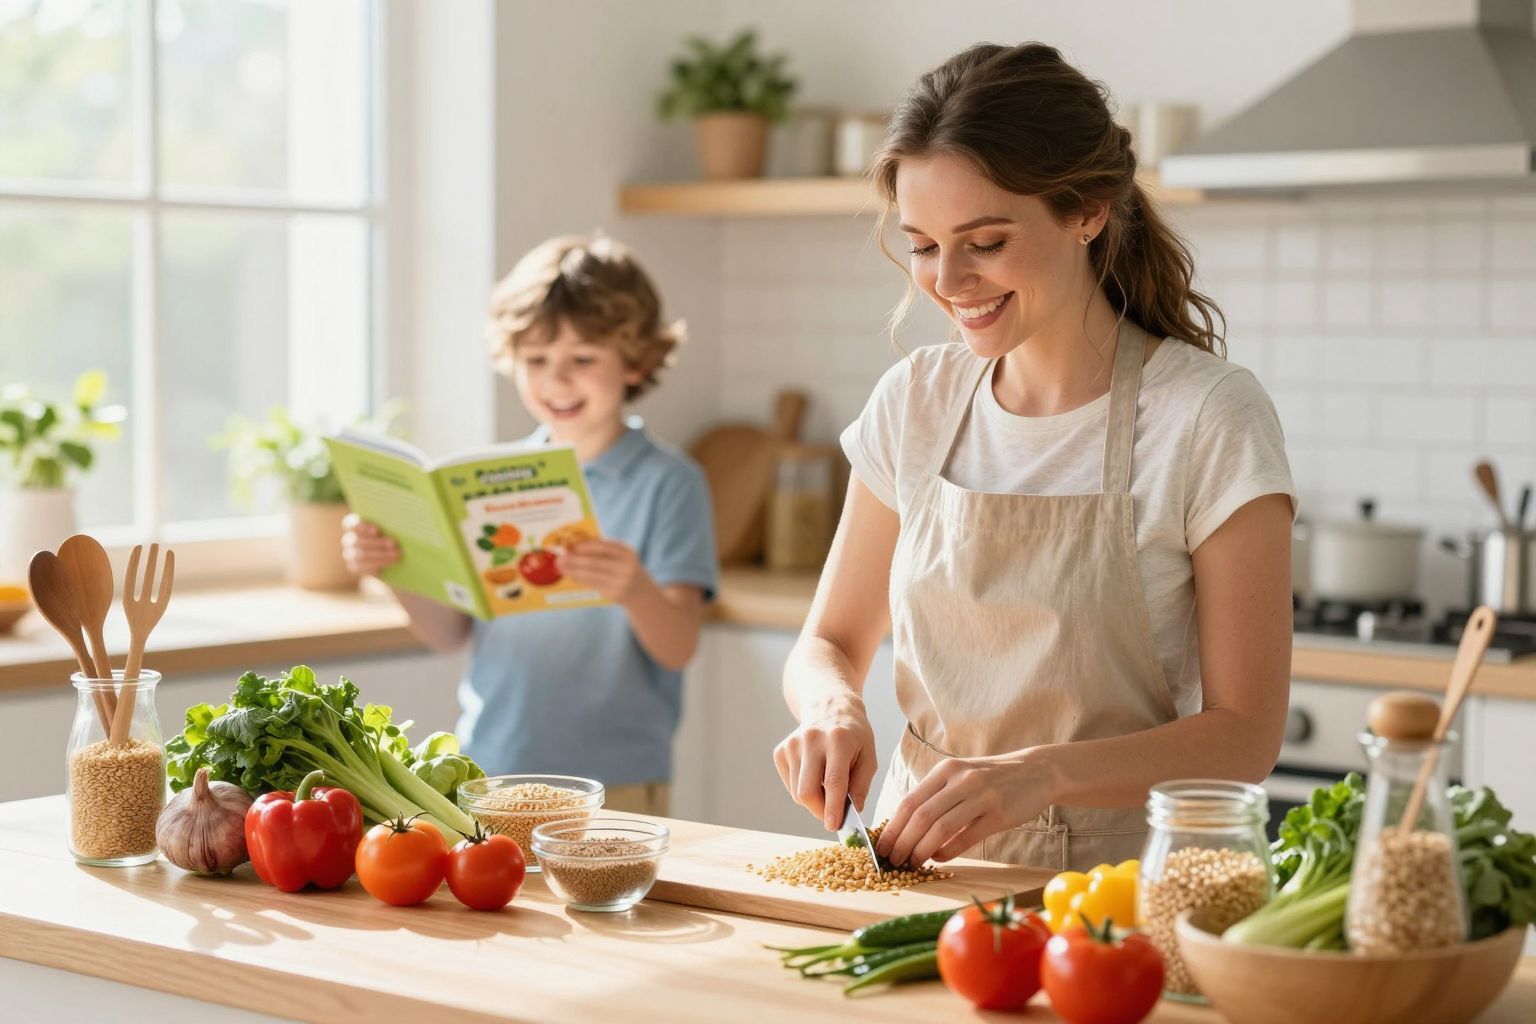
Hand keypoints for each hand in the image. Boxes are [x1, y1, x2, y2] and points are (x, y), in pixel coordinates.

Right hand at [341, 514, 400, 576]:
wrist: (390, 556)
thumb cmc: (391, 536)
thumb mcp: (391, 529)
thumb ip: (390, 525)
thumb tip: (400, 524)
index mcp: (354, 526)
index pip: (350, 524)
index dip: (361, 526)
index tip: (376, 530)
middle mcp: (349, 539)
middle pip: (357, 540)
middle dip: (376, 543)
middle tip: (393, 544)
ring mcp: (350, 554)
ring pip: (361, 555)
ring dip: (380, 555)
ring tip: (395, 556)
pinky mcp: (354, 567)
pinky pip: (360, 568)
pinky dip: (372, 567)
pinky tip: (383, 568)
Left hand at [560, 539, 647, 603]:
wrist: (641, 591)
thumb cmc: (624, 569)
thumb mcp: (621, 557)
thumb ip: (604, 552)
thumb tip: (575, 548)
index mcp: (627, 552)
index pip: (604, 547)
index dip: (586, 547)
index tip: (572, 547)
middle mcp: (626, 567)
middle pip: (595, 563)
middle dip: (575, 560)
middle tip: (560, 558)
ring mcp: (621, 582)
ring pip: (591, 575)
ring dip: (573, 571)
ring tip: (561, 568)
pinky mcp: (615, 594)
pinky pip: (593, 585)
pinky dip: (580, 580)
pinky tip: (571, 576)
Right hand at [772, 698, 878, 831]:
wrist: (829, 707)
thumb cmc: (854, 735)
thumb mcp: (868, 756)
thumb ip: (861, 785)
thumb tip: (853, 811)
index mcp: (838, 740)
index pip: (833, 782)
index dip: (833, 808)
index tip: (834, 826)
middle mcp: (811, 740)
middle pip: (807, 791)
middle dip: (820, 811)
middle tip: (832, 816)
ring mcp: (792, 745)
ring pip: (797, 792)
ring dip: (813, 800)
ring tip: (827, 789)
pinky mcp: (781, 751)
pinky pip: (790, 784)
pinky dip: (802, 789)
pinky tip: (815, 776)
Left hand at [875, 751, 1051, 868]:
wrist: (1037, 771)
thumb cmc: (992, 778)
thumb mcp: (961, 776)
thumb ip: (936, 795)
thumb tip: (906, 827)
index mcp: (946, 770)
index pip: (910, 801)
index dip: (893, 827)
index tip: (881, 847)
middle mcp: (961, 780)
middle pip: (921, 816)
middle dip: (902, 842)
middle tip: (893, 861)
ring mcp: (981, 796)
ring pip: (941, 827)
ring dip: (922, 850)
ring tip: (913, 863)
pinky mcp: (999, 814)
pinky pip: (966, 837)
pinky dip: (948, 851)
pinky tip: (939, 859)